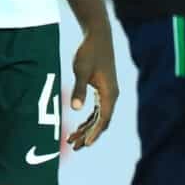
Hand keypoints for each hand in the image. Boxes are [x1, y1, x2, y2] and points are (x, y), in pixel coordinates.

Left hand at [66, 25, 119, 148]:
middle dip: (88, 135)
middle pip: (101, 121)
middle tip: (74, 147)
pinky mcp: (103, 89)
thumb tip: (75, 109)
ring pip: (99, 117)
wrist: (97, 37)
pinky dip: (89, 119)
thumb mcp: (81, 70)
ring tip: (72, 140)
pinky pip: (97, 110)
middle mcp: (112, 96)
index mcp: (109, 93)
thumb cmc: (88, 52)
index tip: (86, 144)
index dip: (95, 133)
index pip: (104, 119)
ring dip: (87, 129)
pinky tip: (79, 126)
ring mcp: (108, 93)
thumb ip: (79, 89)